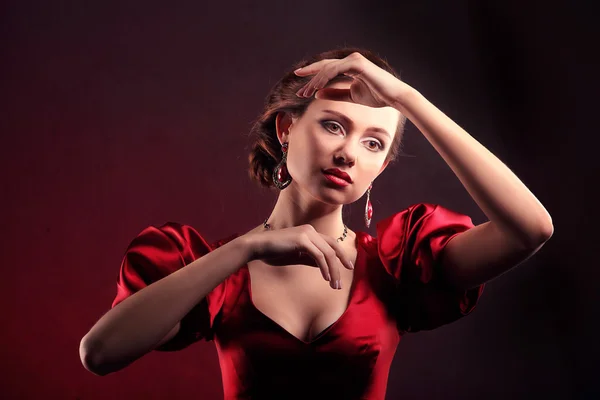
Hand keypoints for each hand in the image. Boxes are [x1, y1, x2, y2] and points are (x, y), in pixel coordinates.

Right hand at [242, 225, 354, 289]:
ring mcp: (307, 233)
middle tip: (346, 276)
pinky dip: (324, 267)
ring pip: (328, 253)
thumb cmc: (274, 252)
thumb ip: (310, 259)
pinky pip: (318, 256)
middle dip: (341, 262)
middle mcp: (311, 231)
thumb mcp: (296, 257)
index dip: (341, 255)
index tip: (348, 267)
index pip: (331, 243)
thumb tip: (324, 267)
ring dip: (333, 270)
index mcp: (310, 233)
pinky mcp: (302, 239)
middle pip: (333, 247)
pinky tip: (326, 278)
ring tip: (335, 284)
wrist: (258, 246)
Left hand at [294, 52, 411, 108]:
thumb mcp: (351, 97)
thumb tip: (317, 94)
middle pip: (324, 66)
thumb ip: (335, 94)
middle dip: (310, 75)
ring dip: (315, 80)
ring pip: (328, 68)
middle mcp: (350, 60)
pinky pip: (335, 69)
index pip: (327, 69)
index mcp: (349, 66)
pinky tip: (317, 87)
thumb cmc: (377, 96)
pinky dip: (325, 77)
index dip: (313, 77)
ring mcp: (354, 60)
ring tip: (306, 92)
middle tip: (298, 85)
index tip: (302, 87)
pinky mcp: (357, 63)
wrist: (393, 97)